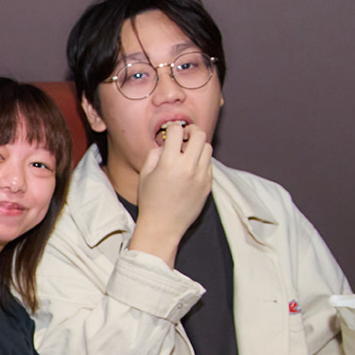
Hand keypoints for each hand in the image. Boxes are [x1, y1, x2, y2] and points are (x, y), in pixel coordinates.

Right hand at [127, 121, 213, 263]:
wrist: (163, 226)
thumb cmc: (150, 201)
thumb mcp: (145, 174)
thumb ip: (155, 154)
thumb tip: (166, 143)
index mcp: (169, 163)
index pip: (177, 131)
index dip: (173, 127)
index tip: (171, 132)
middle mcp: (188, 167)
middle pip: (200, 134)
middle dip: (192, 131)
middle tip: (185, 137)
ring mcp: (201, 176)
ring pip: (208, 148)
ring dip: (198, 146)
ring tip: (188, 153)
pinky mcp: (208, 185)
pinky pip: (209, 164)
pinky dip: (201, 161)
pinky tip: (191, 168)